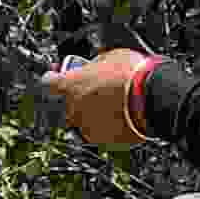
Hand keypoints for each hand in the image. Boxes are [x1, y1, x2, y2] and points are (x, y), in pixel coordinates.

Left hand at [39, 41, 154, 150]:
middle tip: (88, 92)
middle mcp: (72, 109)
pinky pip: (100, 132)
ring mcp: (87, 127)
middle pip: (63, 106)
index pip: (47, 84)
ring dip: (91, 114)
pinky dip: (106, 126)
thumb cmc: (132, 73)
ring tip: (110, 105)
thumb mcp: (109, 57)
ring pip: (82, 121)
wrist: (153, 97)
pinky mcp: (103, 141)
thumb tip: (94, 67)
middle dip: (72, 100)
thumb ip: (94, 66)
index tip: (56, 77)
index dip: (52, 80)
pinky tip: (119, 116)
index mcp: (70, 85)